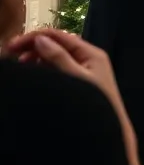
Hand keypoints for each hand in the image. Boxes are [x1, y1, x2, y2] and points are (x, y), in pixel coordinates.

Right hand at [3, 29, 143, 164]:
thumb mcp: (76, 77)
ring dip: (37, 56)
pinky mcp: (78, 80)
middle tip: (12, 53)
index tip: (13, 44)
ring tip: (20, 64)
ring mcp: (83, 69)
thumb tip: (40, 39)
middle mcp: (88, 58)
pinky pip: (58, 68)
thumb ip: (59, 58)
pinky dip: (44, 67)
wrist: (111, 128)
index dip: (36, 36)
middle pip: (58, 44)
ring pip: (56, 56)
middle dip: (35, 46)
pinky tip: (32, 72)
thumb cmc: (97, 102)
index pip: (61, 36)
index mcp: (91, 54)